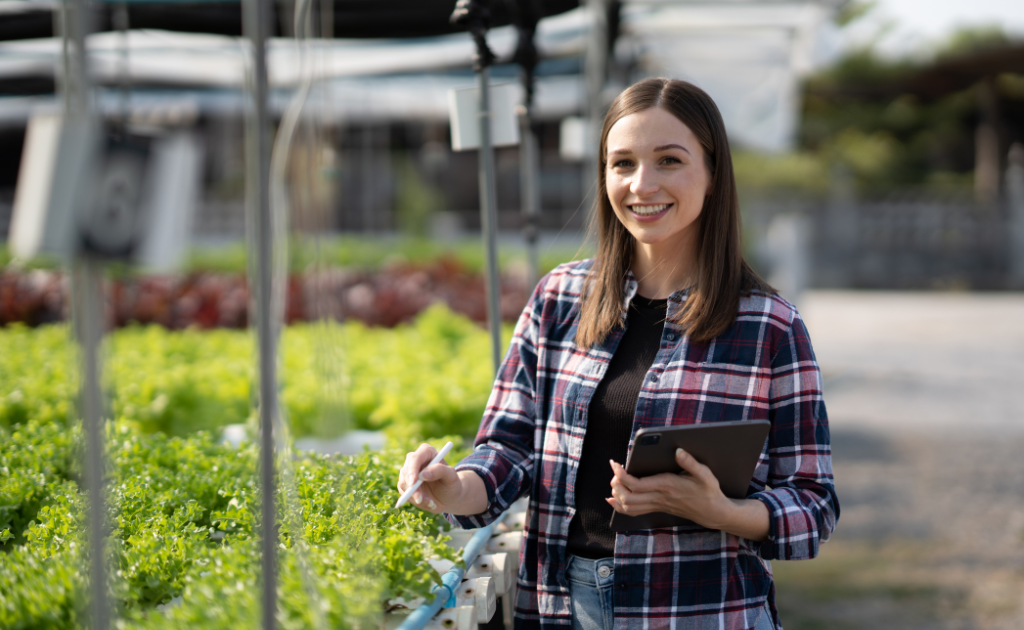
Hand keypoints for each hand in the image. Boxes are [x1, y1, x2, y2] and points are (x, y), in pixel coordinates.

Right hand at [397, 443, 486, 514]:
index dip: (412, 470)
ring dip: (417, 496)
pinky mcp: (405, 484)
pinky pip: (405, 494)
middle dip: (412, 487)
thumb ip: (441, 471)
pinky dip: (415, 501)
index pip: (415, 458)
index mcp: (427, 452)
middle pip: (406, 471)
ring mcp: (408, 472)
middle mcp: (415, 460)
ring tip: (432, 503)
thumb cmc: (452, 483)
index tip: (413, 483)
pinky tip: (428, 502)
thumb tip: (424, 473)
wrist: (449, 496)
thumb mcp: (452, 477)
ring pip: (404, 484)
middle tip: (420, 500)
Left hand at [606, 447, 726, 526]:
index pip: (636, 484)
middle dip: (616, 483)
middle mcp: (659, 498)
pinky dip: (620, 507)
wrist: (713, 512)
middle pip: (628, 496)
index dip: (621, 475)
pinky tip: (614, 499)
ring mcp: (657, 505)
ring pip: (629, 506)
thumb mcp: (705, 474)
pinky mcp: (658, 508)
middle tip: (615, 470)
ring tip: (615, 480)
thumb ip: (691, 463)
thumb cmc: (708, 491)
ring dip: (617, 494)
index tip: (615, 464)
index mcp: (667, 486)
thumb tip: (678, 451)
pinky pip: (634, 512)